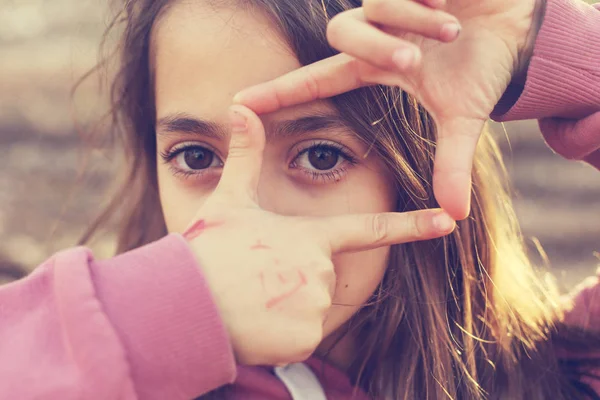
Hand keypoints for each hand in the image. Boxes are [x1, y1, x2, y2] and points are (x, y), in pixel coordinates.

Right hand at [185, 105, 454, 365]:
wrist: (182, 304)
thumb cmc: (206, 251)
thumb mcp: (228, 201)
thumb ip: (245, 157)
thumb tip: (240, 107)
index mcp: (310, 236)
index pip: (370, 228)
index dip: (411, 224)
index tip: (446, 222)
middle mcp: (321, 270)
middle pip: (324, 276)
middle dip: (295, 278)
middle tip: (256, 278)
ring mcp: (314, 306)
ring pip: (311, 307)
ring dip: (285, 306)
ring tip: (252, 299)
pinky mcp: (303, 340)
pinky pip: (300, 336)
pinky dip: (280, 334)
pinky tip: (254, 324)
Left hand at [233, 0, 545, 219]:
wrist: (516, 24)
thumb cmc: (481, 66)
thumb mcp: (463, 116)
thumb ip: (451, 161)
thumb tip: (454, 216)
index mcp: (374, 68)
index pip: (315, 82)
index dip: (278, 93)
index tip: (238, 105)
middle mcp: (372, 34)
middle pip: (342, 36)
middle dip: (379, 48)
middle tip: (416, 62)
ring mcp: (387, 2)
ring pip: (374, 8)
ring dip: (414, 24)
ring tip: (452, 30)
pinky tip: (451, 2)